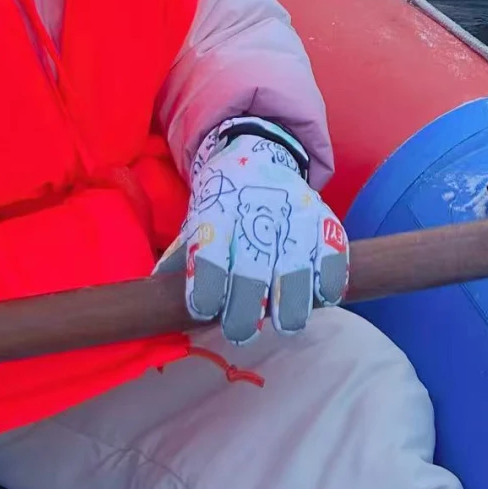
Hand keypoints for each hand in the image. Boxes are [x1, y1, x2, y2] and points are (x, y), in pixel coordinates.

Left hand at [159, 121, 347, 344]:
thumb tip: (152, 302)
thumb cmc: (221, 206)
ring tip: (283, 321)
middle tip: (240, 330)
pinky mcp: (326, 222)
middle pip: (252, 272)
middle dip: (245, 311)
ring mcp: (295, 219)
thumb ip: (177, 262)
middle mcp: (257, 216)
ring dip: (290, 306)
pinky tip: (320, 295)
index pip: (208, 257)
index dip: (204, 288)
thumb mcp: (194, 223)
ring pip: (297, 272)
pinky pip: (335, 260)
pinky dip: (329, 283)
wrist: (259, 158)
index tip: (203, 309)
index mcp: (217, 216)